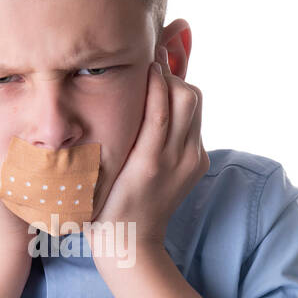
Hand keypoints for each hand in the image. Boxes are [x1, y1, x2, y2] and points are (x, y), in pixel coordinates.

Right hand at [89, 46, 208, 254]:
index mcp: (148, 161)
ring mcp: (191, 162)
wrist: (130, 243)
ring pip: (195, 105)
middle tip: (149, 71)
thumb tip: (122, 89)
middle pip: (188, 96)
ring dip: (177, 90)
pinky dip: (179, 109)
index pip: (162, 103)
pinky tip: (159, 111)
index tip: (144, 54)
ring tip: (154, 87)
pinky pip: (194, 123)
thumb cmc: (102, 204)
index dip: (155, 73)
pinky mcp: (198, 164)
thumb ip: (111, 130)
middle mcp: (176, 160)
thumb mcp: (100, 166)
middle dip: (171, 76)